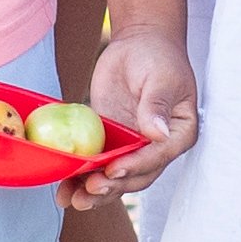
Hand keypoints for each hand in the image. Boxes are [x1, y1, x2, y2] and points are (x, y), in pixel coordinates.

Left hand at [76, 23, 198, 205]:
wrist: (139, 42)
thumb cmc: (158, 57)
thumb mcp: (161, 78)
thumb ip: (156, 105)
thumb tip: (157, 134)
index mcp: (178, 135)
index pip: (156, 157)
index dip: (135, 166)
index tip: (114, 170)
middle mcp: (156, 148)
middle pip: (134, 176)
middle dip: (111, 186)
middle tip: (89, 190)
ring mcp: (131, 147)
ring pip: (113, 178)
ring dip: (93, 191)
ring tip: (71, 200)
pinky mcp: (110, 142)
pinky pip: (95, 164)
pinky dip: (79, 177)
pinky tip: (62, 188)